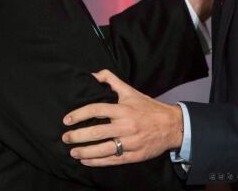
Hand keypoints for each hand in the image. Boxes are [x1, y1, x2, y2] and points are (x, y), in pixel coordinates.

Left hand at [62, 69, 182, 165]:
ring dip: (84, 152)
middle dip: (77, 136)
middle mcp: (126, 126)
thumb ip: (111, 80)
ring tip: (73, 152)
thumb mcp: (131, 91)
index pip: (96, 109)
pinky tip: (86, 161)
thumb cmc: (148, 107)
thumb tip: (93, 75)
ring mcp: (130, 142)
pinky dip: (97, 162)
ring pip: (102, 149)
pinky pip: (112, 160)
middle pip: (96, 132)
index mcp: (123, 109)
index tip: (67, 120)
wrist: (172, 126)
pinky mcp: (134, 156)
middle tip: (65, 138)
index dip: (79, 114)